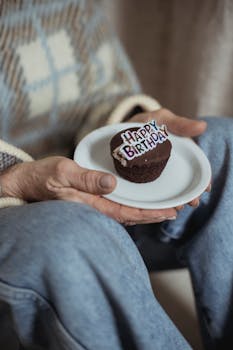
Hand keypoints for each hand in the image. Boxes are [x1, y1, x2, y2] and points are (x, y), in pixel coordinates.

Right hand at [0, 156, 177, 224]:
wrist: (28, 183)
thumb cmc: (42, 178)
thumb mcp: (63, 172)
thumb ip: (86, 178)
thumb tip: (112, 184)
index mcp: (90, 205)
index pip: (126, 213)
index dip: (150, 213)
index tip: (170, 211)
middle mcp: (95, 209)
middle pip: (131, 215)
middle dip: (154, 213)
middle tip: (178, 208)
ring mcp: (94, 207)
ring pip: (125, 212)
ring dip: (146, 210)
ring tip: (167, 206)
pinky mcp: (91, 202)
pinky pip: (117, 206)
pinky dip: (133, 205)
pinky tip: (141, 201)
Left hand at [128, 108, 210, 205]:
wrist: (117, 130)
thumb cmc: (142, 124)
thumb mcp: (159, 119)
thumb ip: (178, 124)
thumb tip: (202, 126)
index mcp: (175, 154)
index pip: (193, 168)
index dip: (201, 179)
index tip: (205, 188)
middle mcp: (165, 167)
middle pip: (180, 184)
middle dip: (188, 195)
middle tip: (192, 202)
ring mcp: (151, 176)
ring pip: (165, 193)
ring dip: (173, 202)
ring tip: (177, 208)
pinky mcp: (138, 182)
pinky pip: (146, 194)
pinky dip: (152, 202)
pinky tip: (156, 209)